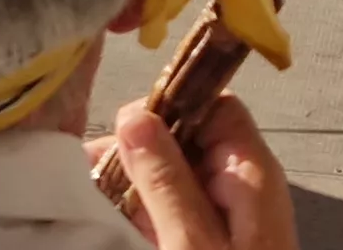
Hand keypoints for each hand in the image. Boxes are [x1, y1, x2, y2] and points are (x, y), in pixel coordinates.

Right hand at [98, 95, 296, 249]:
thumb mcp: (191, 242)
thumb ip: (165, 182)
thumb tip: (134, 117)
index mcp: (251, 174)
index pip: (216, 106)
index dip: (170, 106)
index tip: (123, 127)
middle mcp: (245, 186)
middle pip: (191, 139)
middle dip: (141, 146)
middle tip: (91, 164)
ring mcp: (231, 215)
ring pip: (179, 175)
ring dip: (137, 180)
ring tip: (91, 186)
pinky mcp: (216, 239)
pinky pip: (179, 209)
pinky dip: (147, 210)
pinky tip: (114, 213)